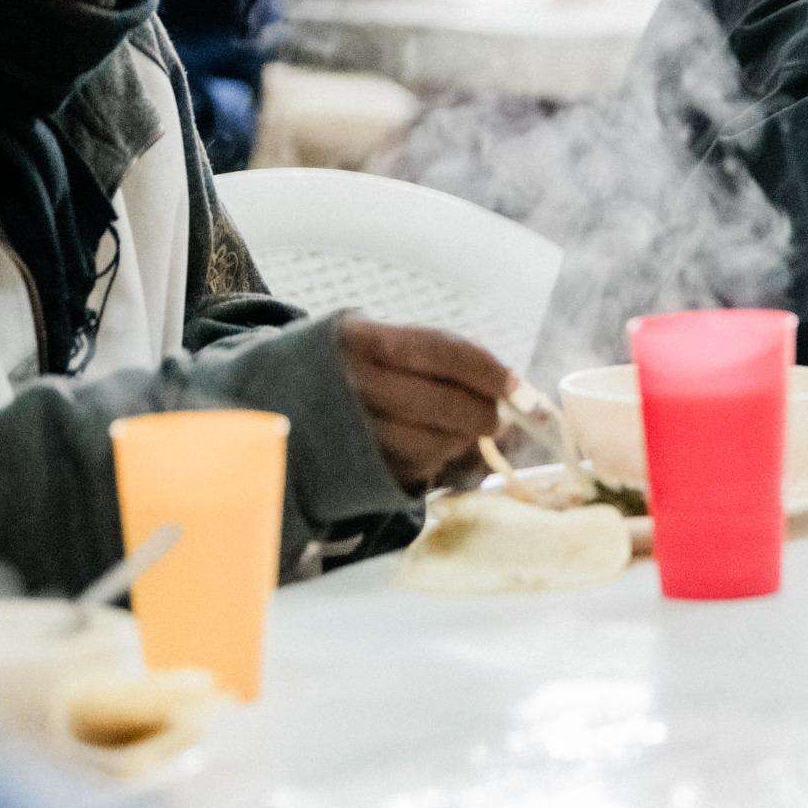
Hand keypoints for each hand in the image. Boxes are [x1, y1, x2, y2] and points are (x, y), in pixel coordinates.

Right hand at [335, 319, 514, 489]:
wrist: (291, 400)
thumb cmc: (359, 365)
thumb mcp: (386, 341)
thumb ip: (443, 354)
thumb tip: (514, 386)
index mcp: (362, 340)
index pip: (440, 352)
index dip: (486, 370)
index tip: (517, 385)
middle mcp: (352, 384)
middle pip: (442, 404)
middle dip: (483, 412)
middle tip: (498, 416)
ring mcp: (352, 430)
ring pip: (434, 443)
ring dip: (463, 439)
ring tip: (463, 429)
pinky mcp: (356, 466)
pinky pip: (417, 467)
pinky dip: (438, 458)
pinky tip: (432, 444)